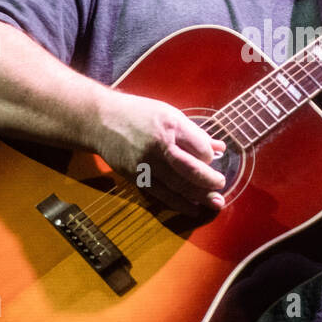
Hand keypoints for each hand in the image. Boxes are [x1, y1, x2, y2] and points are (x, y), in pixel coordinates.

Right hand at [94, 91, 226, 214]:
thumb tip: (219, 148)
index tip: (212, 159)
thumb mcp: (169, 114)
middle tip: (221, 186)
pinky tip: (192, 207)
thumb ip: (194, 133)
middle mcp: (159, 145)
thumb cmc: (138, 114)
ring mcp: (146, 163)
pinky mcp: (136, 176)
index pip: (200, 146)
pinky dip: (178, 203)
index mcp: (171, 125)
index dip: (210, 156)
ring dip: (199, 197)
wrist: (100, 120)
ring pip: (177, 185)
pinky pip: (161, 194)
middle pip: (190, 169)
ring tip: (215, 203)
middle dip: (210, 181)